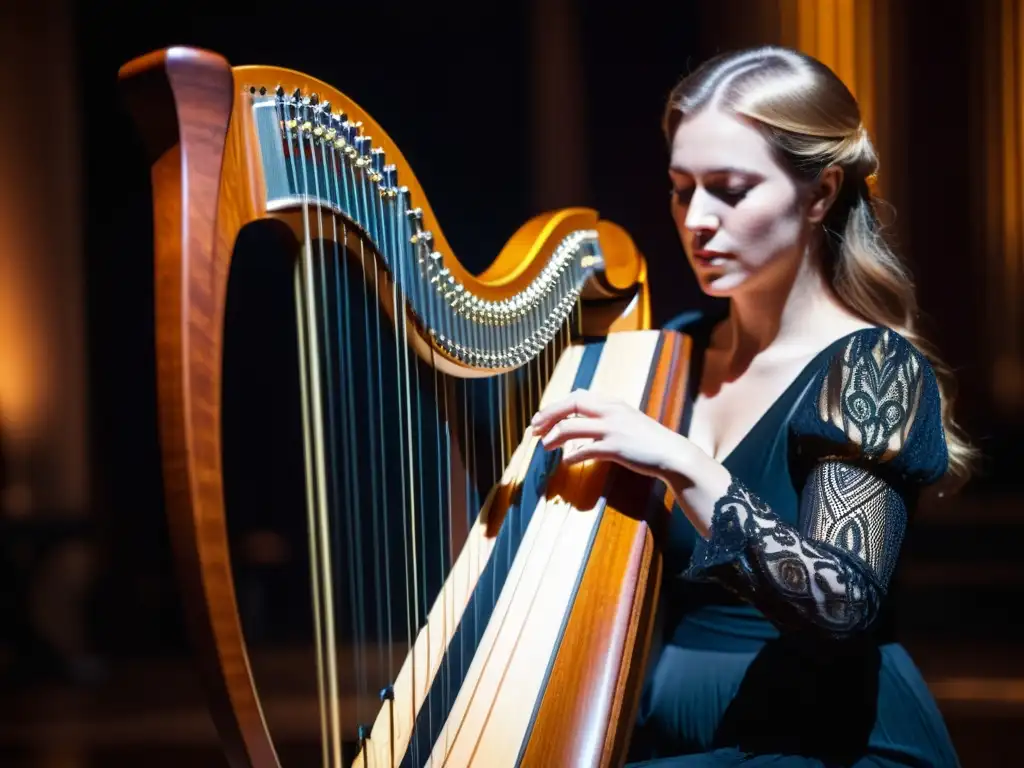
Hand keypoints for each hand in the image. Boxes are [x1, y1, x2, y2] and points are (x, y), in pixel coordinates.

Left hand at [530, 388, 691, 479]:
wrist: (671, 453)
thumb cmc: (647, 440)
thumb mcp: (626, 420)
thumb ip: (605, 417)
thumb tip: (581, 423)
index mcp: (611, 402)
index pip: (576, 396)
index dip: (555, 406)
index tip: (541, 418)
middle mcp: (610, 410)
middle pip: (569, 405)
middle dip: (548, 416)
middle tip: (534, 430)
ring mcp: (612, 428)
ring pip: (571, 427)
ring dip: (554, 437)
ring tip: (544, 446)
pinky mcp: (615, 447)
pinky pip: (585, 450)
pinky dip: (572, 457)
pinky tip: (566, 463)